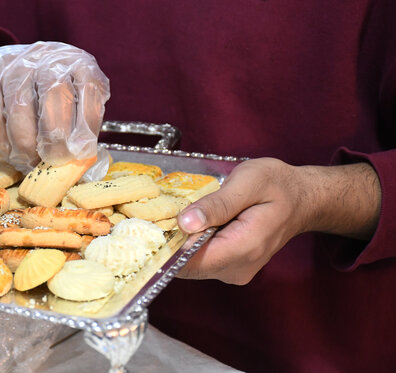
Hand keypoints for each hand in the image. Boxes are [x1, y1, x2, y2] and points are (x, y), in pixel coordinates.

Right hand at [0, 41, 109, 170]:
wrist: (11, 64)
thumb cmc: (53, 92)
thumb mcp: (77, 100)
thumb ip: (82, 124)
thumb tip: (81, 160)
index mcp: (79, 63)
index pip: (89, 91)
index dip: (85, 126)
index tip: (79, 153)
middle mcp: (49, 57)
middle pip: (54, 95)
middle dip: (54, 137)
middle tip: (53, 162)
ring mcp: (17, 63)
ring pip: (19, 107)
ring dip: (25, 143)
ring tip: (31, 162)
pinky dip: (3, 139)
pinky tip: (11, 151)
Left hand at [175, 158, 380, 284]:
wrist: (302, 199)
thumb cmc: (277, 185)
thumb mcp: (248, 182)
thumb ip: (218, 204)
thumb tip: (185, 223)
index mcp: (244, 248)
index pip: (192, 261)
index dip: (168, 246)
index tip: (151, 226)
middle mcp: (238, 268)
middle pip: (188, 265)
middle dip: (171, 242)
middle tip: (160, 214)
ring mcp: (234, 272)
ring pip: (191, 264)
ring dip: (180, 243)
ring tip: (179, 214)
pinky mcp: (230, 268)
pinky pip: (200, 261)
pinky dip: (191, 244)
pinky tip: (193, 223)